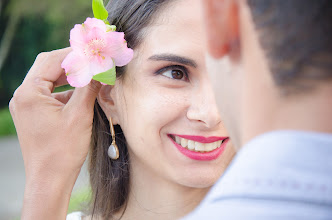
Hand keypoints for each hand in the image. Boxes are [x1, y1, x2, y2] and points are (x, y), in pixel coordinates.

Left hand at [9, 48, 100, 218]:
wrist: (50, 180)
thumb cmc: (63, 151)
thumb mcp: (80, 115)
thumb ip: (90, 87)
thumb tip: (101, 67)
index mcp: (29, 93)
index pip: (52, 60)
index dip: (75, 53)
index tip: (94, 50)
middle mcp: (23, 97)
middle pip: (48, 67)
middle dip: (72, 62)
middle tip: (93, 60)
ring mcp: (27, 106)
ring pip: (49, 80)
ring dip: (70, 76)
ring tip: (90, 75)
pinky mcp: (34, 115)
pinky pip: (50, 94)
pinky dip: (66, 91)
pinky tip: (82, 94)